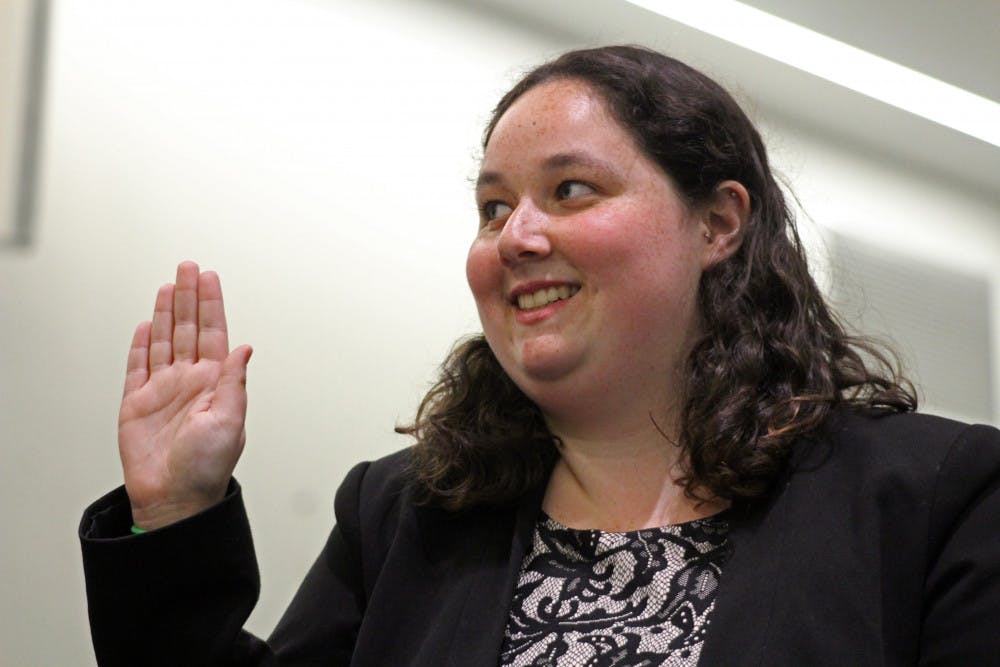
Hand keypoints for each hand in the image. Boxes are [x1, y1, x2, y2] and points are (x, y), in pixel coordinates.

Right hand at [118, 261, 251, 529]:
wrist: (173, 498)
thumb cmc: (207, 468)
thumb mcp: (230, 422)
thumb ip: (234, 382)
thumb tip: (246, 347)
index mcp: (215, 383)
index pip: (213, 333)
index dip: (211, 304)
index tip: (209, 277)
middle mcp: (190, 381)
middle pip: (187, 328)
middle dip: (188, 297)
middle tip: (188, 266)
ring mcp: (163, 390)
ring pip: (163, 341)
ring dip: (165, 313)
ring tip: (169, 286)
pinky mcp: (137, 403)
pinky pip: (137, 366)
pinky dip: (140, 344)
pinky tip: (145, 323)